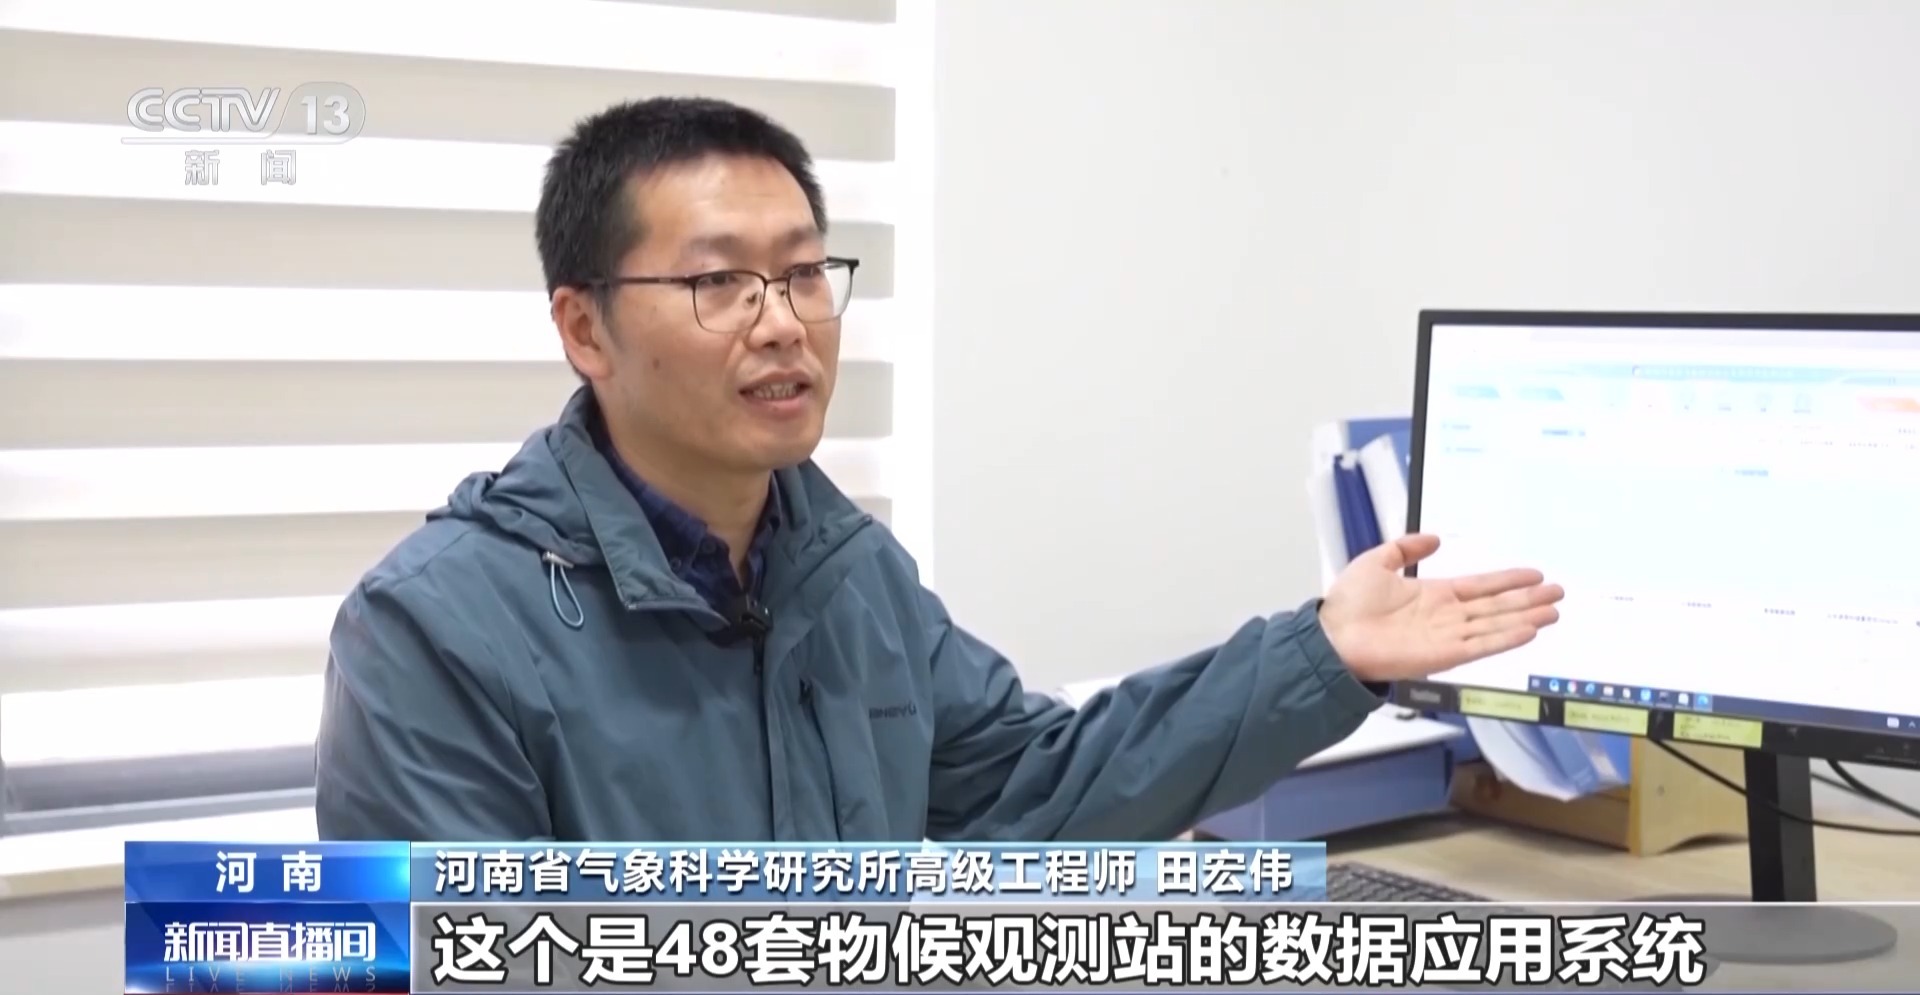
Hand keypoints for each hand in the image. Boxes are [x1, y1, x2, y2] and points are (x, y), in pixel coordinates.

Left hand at [1319, 533, 1562, 682]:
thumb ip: (1405, 548)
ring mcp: (1446, 637)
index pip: (1480, 586)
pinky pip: (1481, 646)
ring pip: (1495, 625)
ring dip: (1525, 618)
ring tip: (1553, 611)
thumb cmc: (1347, 606)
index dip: (1507, 580)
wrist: (1331, 638)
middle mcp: (1445, 617)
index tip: (1534, 574)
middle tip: (1558, 592)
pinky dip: (1505, 639)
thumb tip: (1432, 538)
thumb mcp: (1376, 561)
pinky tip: (1528, 630)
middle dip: (1528, 599)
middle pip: (1496, 606)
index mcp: (1433, 596)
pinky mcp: (1442, 655)